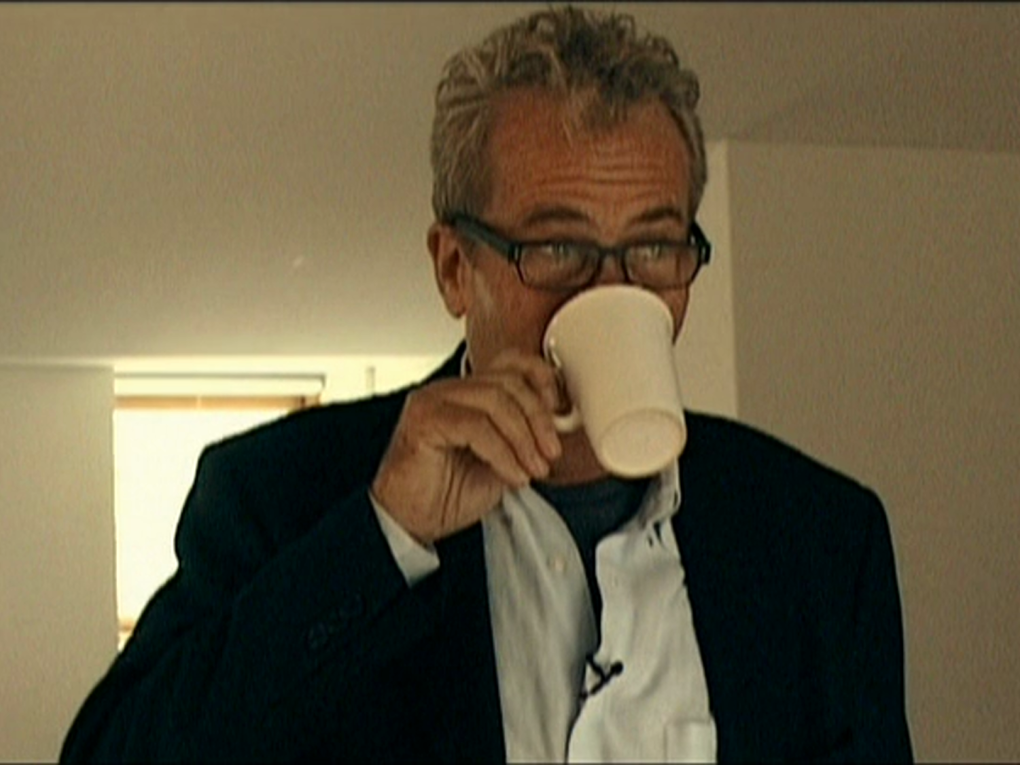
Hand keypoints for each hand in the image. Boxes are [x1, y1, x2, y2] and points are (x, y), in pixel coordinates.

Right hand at [370, 349, 563, 544]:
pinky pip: (475, 426)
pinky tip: (513, 474)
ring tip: (534, 468)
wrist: (412, 523)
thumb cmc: (449, 493)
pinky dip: (503, 452)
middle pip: (508, 382)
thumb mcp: (503, 461)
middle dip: (539, 418)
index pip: (511, 362)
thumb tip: (559, 426)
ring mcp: (433, 401)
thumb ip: (524, 438)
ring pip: (495, 400)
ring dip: (524, 438)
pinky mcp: (423, 421)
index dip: (542, 379)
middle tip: (550, 453)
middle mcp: (449, 390)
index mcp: (468, 393)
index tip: (560, 411)